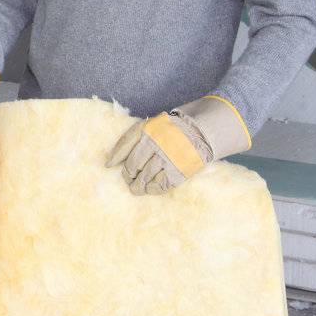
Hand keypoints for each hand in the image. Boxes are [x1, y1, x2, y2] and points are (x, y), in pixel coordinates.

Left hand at [106, 95, 250, 194]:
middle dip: (128, 174)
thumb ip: (134, 138)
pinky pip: (161, 185)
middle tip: (128, 179)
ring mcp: (168, 158)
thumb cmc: (175, 128)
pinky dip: (153, 189)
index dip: (116, 157)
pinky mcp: (179, 171)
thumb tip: (111, 161)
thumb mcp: (154, 125)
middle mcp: (156, 143)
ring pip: (145, 177)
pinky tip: (150, 189)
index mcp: (148, 129)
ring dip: (138, 185)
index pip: (124, 145)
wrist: (205, 130)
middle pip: (133, 164)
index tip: (110, 166)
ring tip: (135, 188)